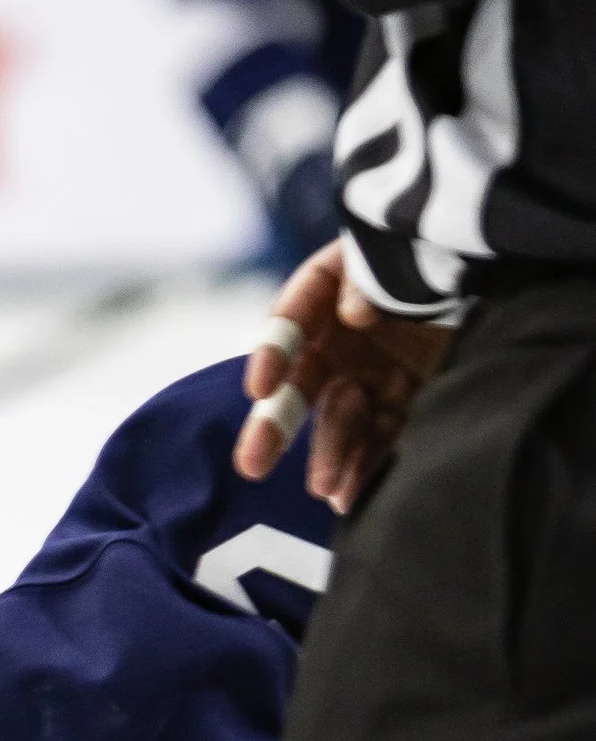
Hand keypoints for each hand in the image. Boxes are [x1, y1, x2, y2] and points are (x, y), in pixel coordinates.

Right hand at [236, 240, 453, 514]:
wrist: (488, 262)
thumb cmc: (430, 247)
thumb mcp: (398, 247)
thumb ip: (370, 276)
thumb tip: (355, 314)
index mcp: (330, 290)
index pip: (293, 318)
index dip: (274, 351)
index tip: (260, 388)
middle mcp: (341, 338)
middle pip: (305, 382)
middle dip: (279, 424)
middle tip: (252, 464)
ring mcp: (373, 371)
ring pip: (344, 418)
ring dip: (332, 454)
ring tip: (326, 490)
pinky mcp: (407, 398)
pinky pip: (385, 434)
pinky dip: (371, 464)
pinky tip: (354, 494)